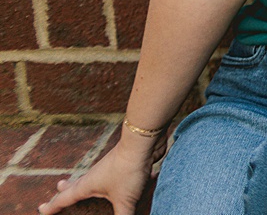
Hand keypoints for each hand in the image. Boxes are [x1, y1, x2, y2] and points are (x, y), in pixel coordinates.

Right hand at [38, 136, 161, 214]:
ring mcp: (107, 167)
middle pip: (75, 184)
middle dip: (66, 189)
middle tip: (58, 187)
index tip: (41, 209)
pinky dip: (108, 177)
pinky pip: (110, 172)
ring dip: (86, 181)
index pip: (64, 199)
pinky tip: (117, 178)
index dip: (52, 206)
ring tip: (83, 184)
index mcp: (86, 185)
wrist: (142, 141)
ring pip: (92, 177)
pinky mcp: (121, 163)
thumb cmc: (128, 170)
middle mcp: (94, 175)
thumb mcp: (125, 200)